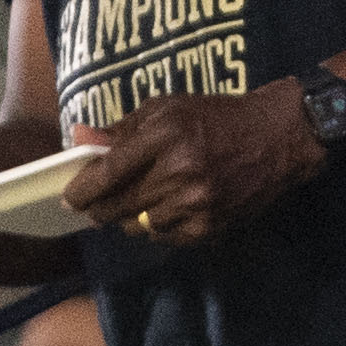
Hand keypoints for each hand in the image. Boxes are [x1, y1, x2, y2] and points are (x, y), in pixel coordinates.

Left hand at [62, 86, 322, 247]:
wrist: (277, 137)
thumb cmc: (216, 116)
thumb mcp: (167, 108)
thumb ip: (121, 129)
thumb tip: (77, 139)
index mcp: (165, 134)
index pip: (108, 172)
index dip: (81, 189)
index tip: (67, 197)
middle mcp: (179, 171)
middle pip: (117, 206)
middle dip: (99, 209)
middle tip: (94, 205)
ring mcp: (196, 203)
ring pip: (138, 226)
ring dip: (130, 217)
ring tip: (139, 200)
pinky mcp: (210, 227)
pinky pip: (164, 238)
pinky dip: (157, 226)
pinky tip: (166, 208)